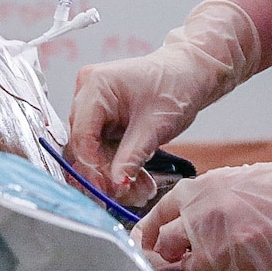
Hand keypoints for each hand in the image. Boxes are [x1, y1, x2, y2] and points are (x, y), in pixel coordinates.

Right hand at [66, 0, 259, 205]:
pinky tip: (136, 179)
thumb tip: (115, 185)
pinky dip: (118, 163)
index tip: (106, 190)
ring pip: (93, 149)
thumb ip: (131, 157)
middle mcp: (87, 92)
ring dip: (113, 172)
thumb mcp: (154, 126)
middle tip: (125, 195)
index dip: (92, 166)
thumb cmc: (175, 86)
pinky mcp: (102, 116)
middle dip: (104, 173)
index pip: (81, 134)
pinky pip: (102, 146)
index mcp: (95, 85)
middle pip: (83, 144)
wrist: (190, 75)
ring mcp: (93, 104)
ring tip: (139, 190)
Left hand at [134, 152, 271, 270]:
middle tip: (187, 263)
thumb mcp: (236, 181)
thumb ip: (206, 199)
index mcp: (199, 190)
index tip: (146, 245)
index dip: (148, 234)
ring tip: (224, 270)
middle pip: (166, 248)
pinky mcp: (238, 270)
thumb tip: (186, 219)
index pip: (156, 215)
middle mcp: (201, 216)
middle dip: (173, 258)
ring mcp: (218, 245)